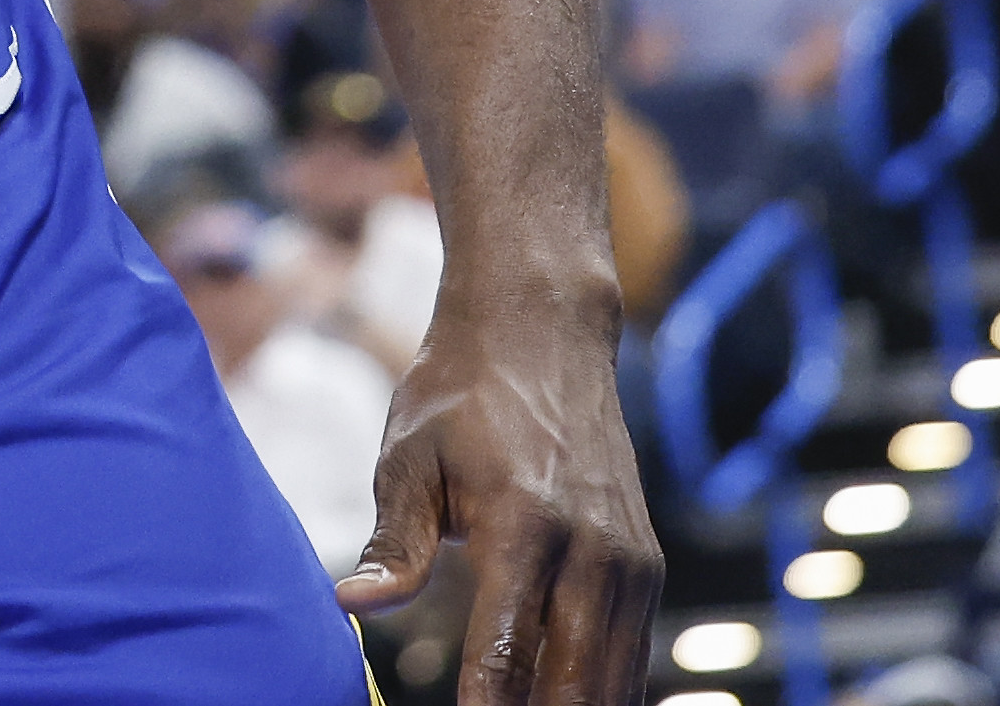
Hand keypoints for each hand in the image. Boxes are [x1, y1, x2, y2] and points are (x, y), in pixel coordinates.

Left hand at [341, 296, 657, 704]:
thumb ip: (393, 542)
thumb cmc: (459, 394)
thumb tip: (351, 606)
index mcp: (524, 524)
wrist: (543, 331)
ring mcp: (630, 561)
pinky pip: (631, 655)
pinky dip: (604, 692)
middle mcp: (592, 550)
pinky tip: (566, 705)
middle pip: (573, 683)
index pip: (506, 651)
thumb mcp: (409, 456)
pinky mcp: (648, 567)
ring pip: (614, 680)